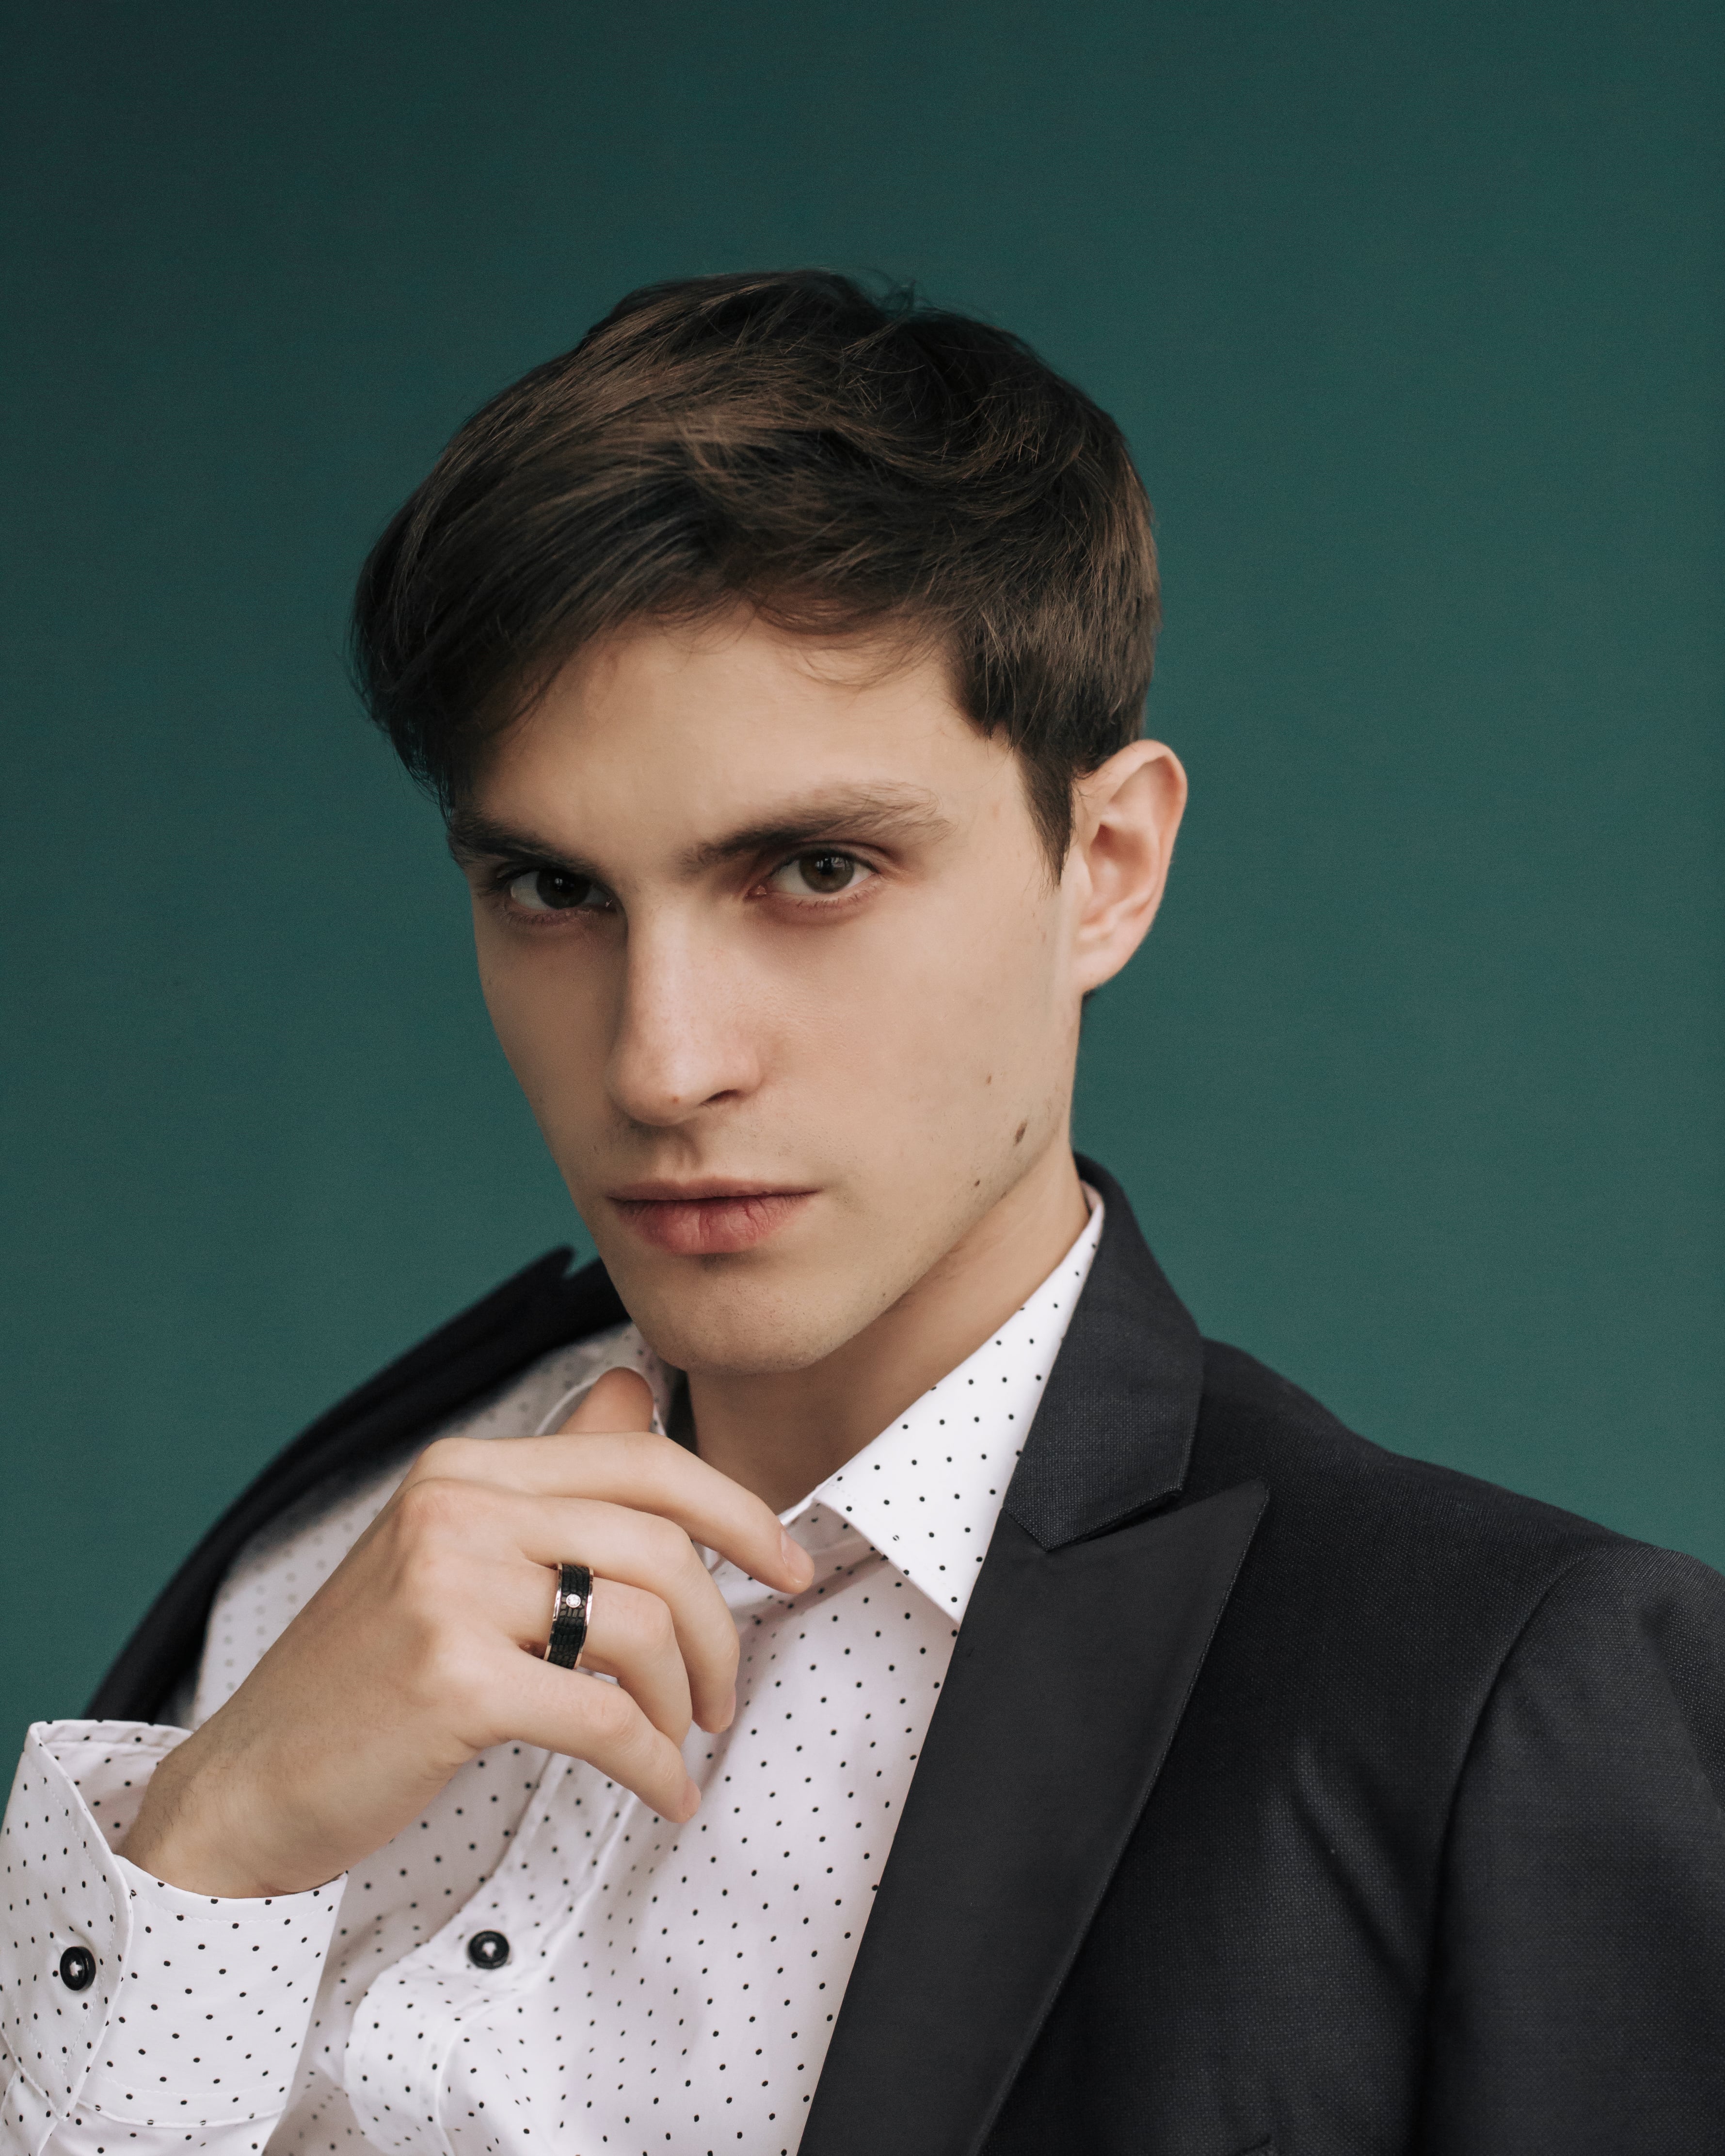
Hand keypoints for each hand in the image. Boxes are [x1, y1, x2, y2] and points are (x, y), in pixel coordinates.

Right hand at [118, 1368, 812, 1896]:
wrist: (248, 1785)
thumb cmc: (364, 1679)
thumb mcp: (451, 1552)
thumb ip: (551, 1475)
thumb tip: (634, 1389)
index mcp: (464, 1469)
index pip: (641, 1459)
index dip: (737, 1511)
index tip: (787, 1564)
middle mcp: (456, 1509)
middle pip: (659, 1541)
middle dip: (721, 1625)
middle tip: (726, 1692)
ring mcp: (448, 1589)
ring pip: (643, 1626)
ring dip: (685, 1701)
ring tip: (680, 1743)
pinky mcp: (451, 1680)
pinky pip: (606, 1718)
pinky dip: (654, 1765)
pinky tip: (664, 1794)